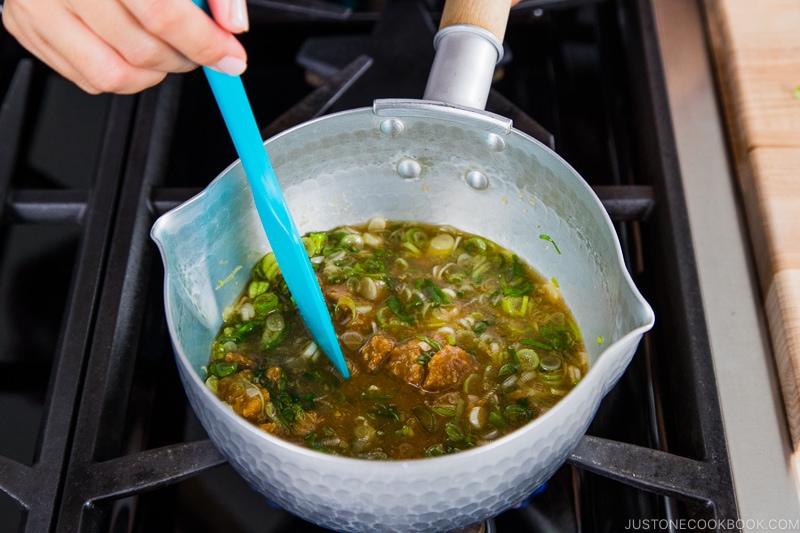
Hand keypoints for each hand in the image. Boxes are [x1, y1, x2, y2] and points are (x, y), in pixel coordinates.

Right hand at [1, 0, 248, 93]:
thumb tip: (232, 24)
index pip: (164, 13)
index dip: (206, 43)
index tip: (231, 57)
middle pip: (143, 48)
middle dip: (186, 58)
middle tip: (200, 48)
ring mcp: (40, 6)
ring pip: (115, 74)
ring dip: (156, 73)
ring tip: (167, 48)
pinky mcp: (27, 27)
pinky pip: (89, 78)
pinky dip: (124, 77)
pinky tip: (132, 50)